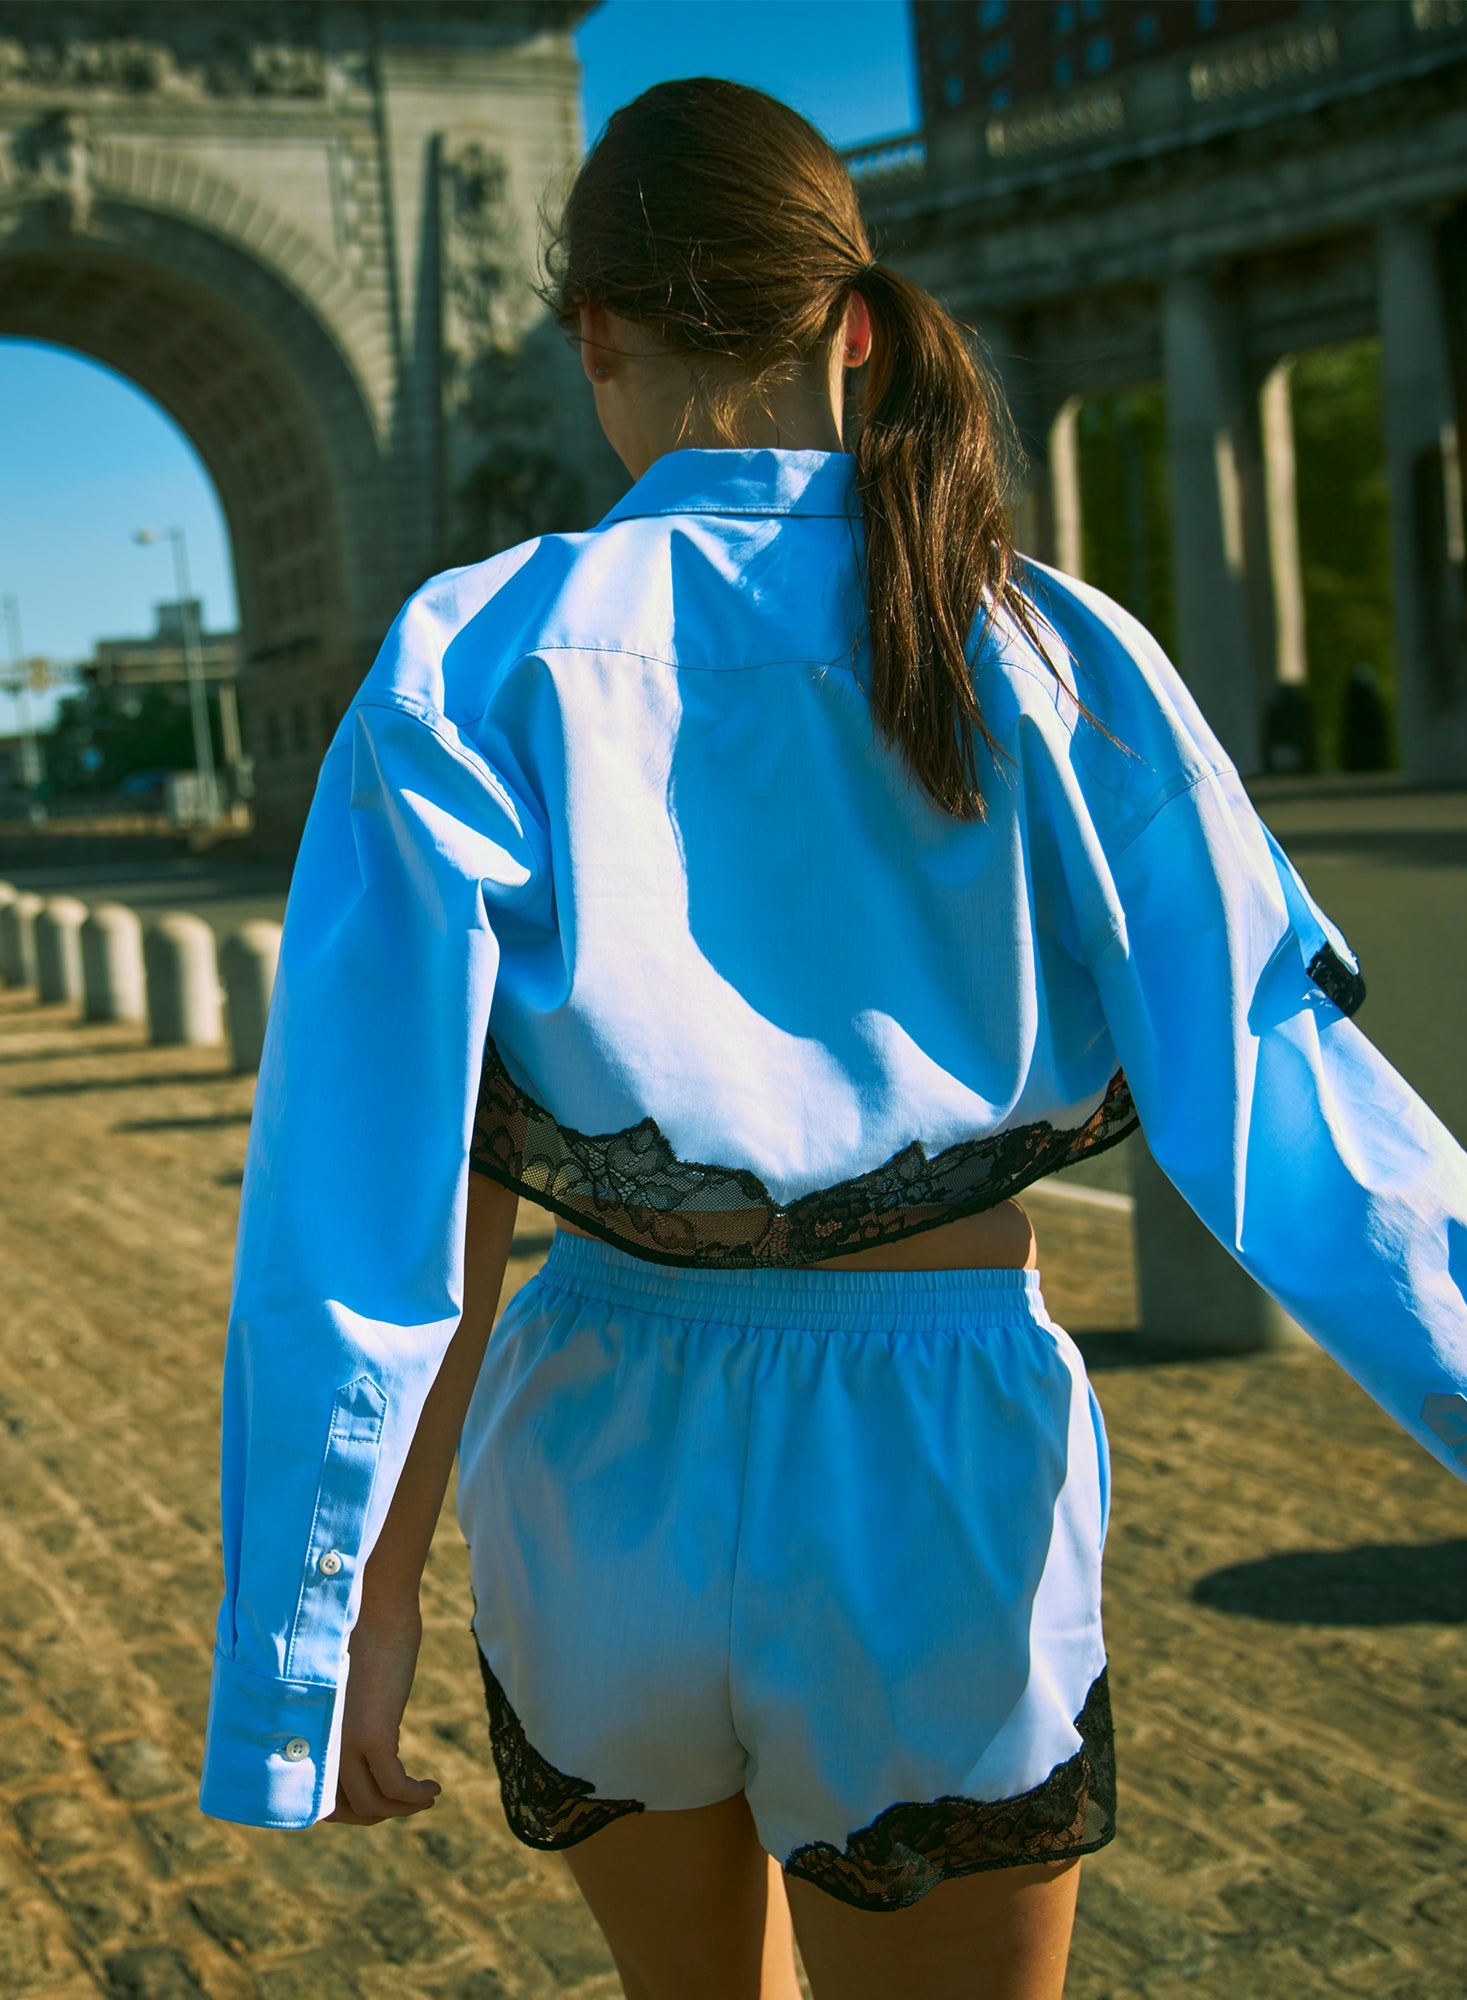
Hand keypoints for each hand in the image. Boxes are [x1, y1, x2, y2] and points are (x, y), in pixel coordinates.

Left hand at [325, 1592, 441, 1824]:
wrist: (376, 1608)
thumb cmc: (365, 1638)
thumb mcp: (348, 1690)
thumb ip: (345, 1719)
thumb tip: (359, 1737)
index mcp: (312, 1736)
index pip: (318, 1798)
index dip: (348, 1810)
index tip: (377, 1805)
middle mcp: (321, 1745)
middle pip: (343, 1809)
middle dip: (376, 1814)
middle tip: (404, 1804)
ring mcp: (345, 1743)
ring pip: (371, 1804)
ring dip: (402, 1809)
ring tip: (425, 1797)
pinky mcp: (373, 1736)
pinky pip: (394, 1787)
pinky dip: (415, 1796)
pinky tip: (432, 1789)